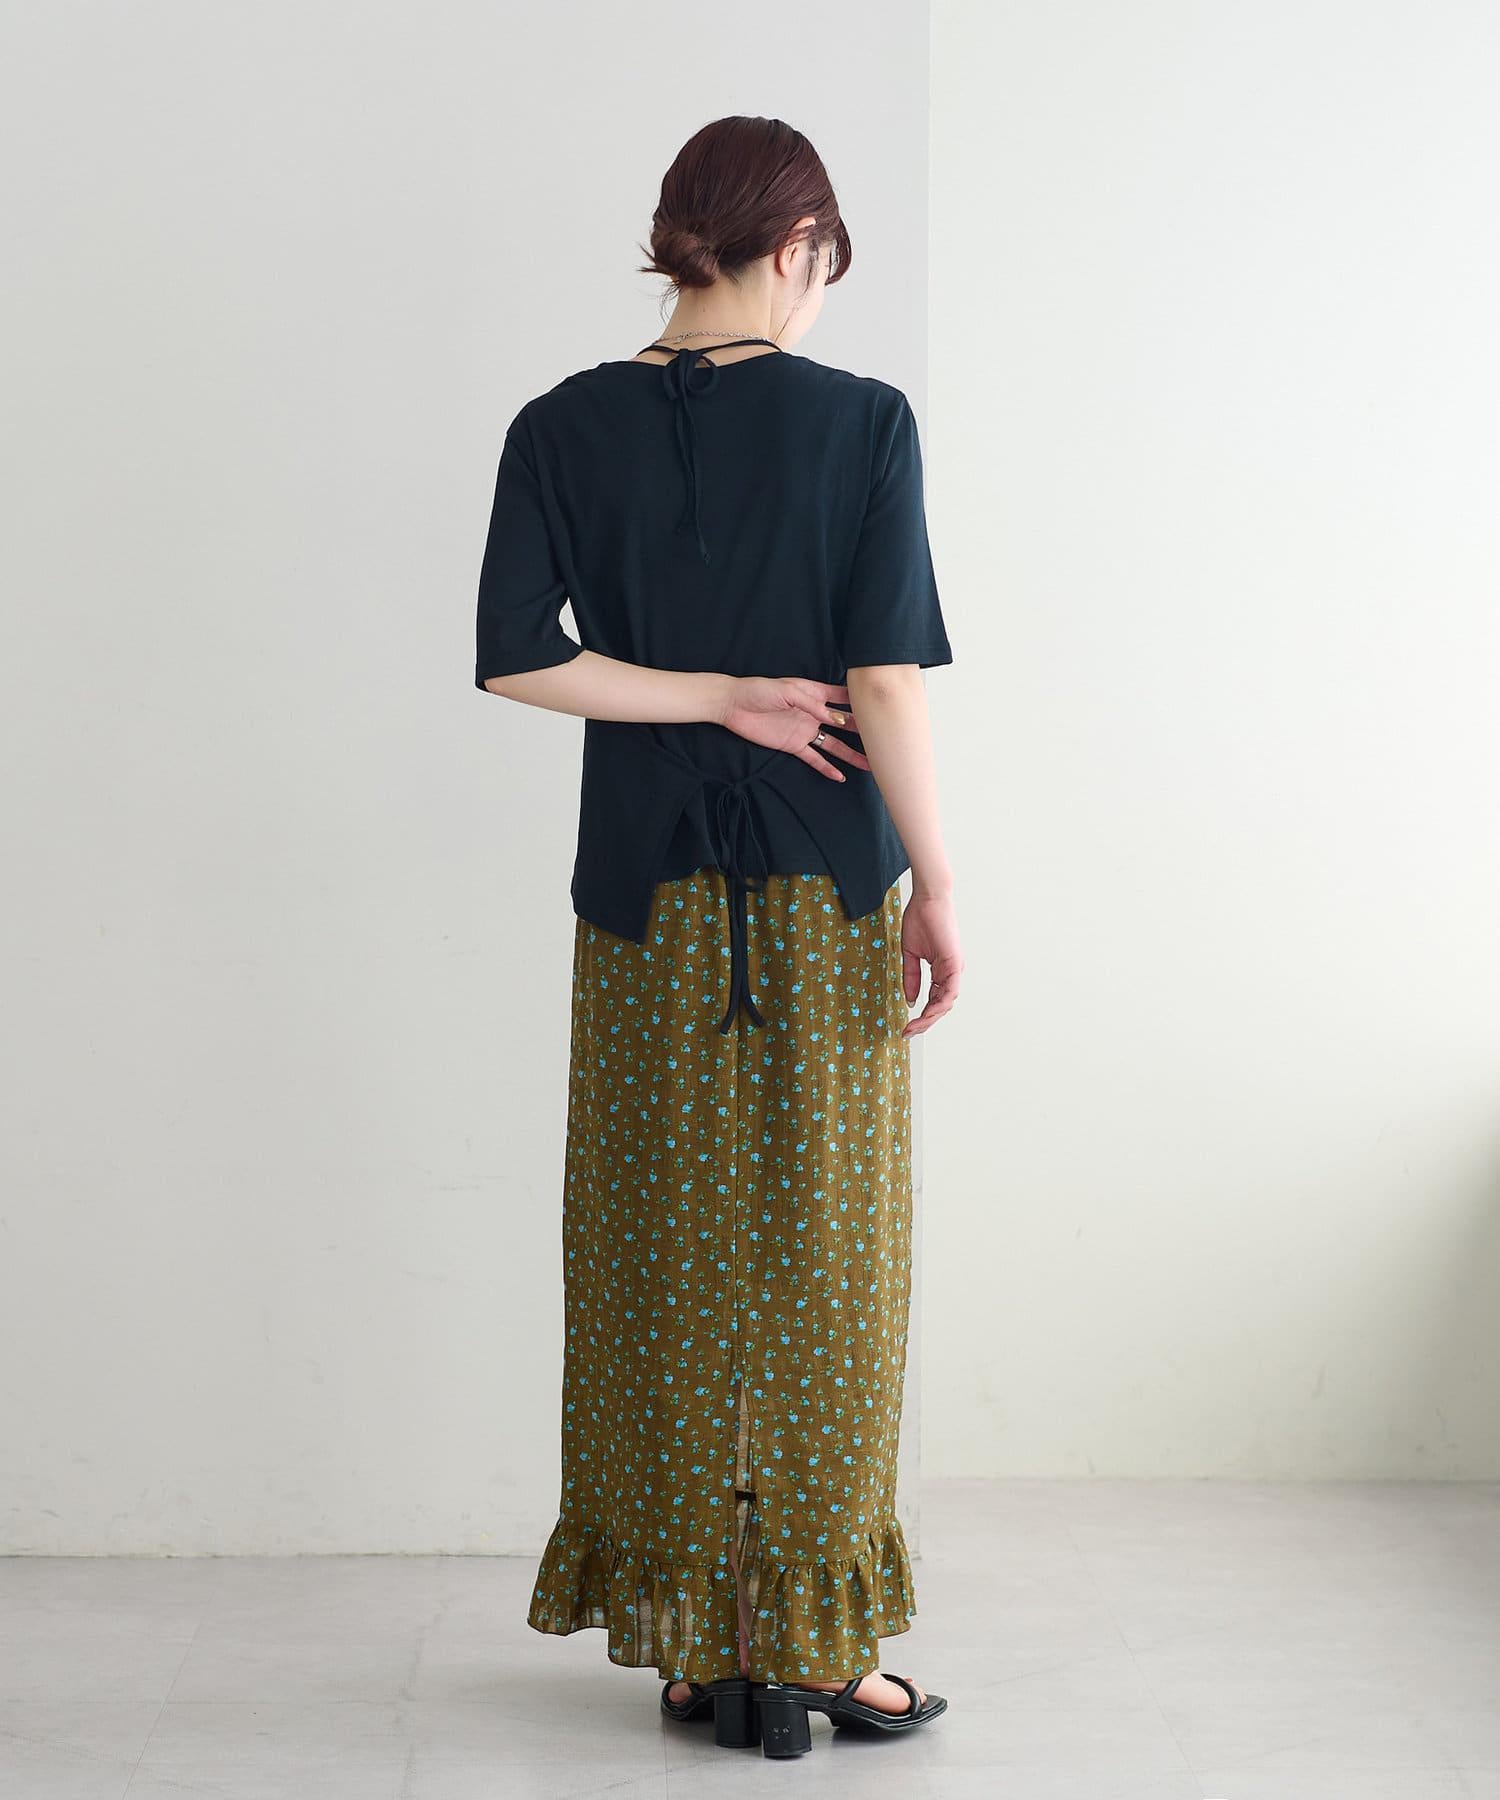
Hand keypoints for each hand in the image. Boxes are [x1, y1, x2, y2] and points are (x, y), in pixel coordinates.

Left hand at [717, 677, 871, 781]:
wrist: (732, 705)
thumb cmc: (758, 690)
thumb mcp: (787, 691)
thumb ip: (813, 705)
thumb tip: (838, 719)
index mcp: (814, 693)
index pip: (843, 697)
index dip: (861, 702)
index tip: (882, 708)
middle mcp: (814, 713)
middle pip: (844, 724)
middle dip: (864, 731)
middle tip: (885, 740)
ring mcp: (805, 730)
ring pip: (834, 744)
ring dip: (851, 754)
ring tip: (870, 764)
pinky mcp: (793, 745)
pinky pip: (814, 758)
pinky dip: (826, 767)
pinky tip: (840, 776)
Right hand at [900, 889, 962, 1036]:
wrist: (927, 898)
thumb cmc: (920, 919)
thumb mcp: (910, 954)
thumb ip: (911, 977)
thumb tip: (911, 1001)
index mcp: (942, 970)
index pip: (934, 1000)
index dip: (922, 1016)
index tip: (906, 1027)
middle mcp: (951, 972)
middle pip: (942, 1005)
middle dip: (925, 1022)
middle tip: (909, 1033)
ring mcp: (954, 968)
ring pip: (947, 1002)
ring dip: (930, 1017)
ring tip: (914, 1027)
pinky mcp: (954, 962)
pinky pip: (950, 990)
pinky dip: (939, 1004)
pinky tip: (926, 1012)